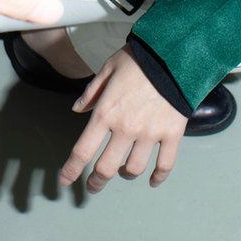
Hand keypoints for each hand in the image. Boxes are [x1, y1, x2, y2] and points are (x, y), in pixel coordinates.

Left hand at [59, 46, 186, 190]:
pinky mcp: (172, 134)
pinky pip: (165, 164)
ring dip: (125, 175)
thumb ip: (92, 92)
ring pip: (134, 169)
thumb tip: (77, 110)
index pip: (83, 150)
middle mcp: (126, 128)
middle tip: (93, 186)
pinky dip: (158, 176)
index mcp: (106, 112)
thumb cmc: (139, 59)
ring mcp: (150, 133)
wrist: (174, 54)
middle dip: (96, 181)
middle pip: (106, 168)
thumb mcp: (108, 68)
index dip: (71, 169)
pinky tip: (153, 180)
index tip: (66, 180)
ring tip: (123, 173)